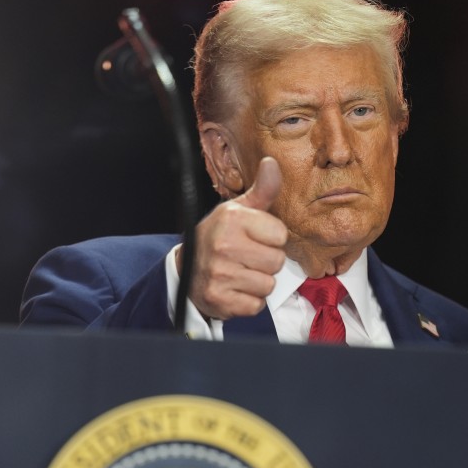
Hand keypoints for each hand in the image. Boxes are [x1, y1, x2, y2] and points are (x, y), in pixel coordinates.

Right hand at [181, 157, 287, 319]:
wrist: (186, 270)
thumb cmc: (220, 237)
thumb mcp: (238, 210)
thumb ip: (262, 190)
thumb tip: (272, 163)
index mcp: (232, 219)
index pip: (280, 235)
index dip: (271, 239)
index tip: (255, 238)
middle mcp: (224, 245)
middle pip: (277, 261)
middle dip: (266, 262)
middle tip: (247, 258)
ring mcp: (220, 274)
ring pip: (268, 284)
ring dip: (258, 282)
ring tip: (241, 272)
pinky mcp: (219, 299)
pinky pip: (256, 304)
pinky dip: (249, 301)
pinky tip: (235, 289)